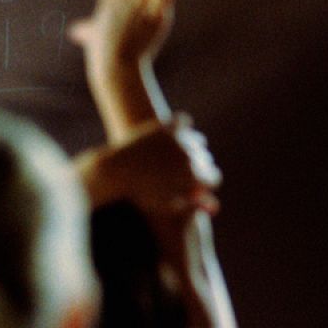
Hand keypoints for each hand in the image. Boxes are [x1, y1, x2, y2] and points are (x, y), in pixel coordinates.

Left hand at [77, 116, 220, 214]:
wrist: (112, 173)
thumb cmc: (138, 195)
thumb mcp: (166, 205)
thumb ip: (193, 206)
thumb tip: (215, 206)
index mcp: (193, 177)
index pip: (213, 177)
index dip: (204, 183)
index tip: (195, 185)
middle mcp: (190, 155)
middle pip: (206, 159)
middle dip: (198, 167)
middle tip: (184, 172)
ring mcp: (178, 139)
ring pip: (197, 140)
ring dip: (191, 147)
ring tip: (178, 155)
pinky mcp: (166, 125)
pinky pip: (182, 121)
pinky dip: (181, 127)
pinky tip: (171, 137)